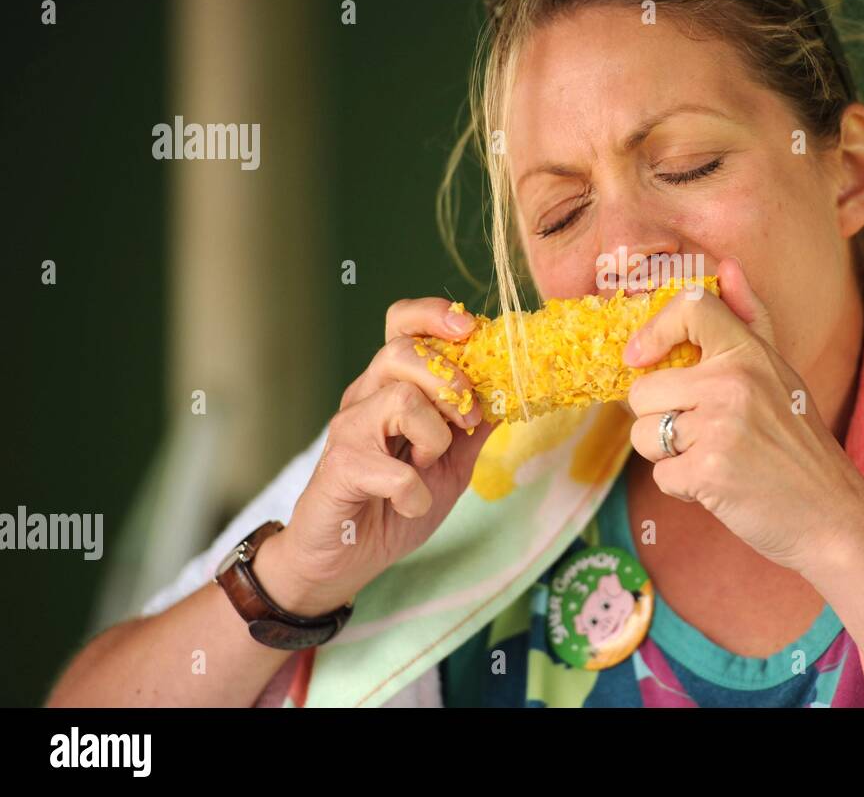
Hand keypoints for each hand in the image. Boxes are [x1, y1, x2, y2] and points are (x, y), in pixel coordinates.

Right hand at [261, 297, 498, 615]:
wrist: (346, 559)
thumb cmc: (393, 505)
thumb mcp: (451, 464)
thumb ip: (475, 428)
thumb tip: (513, 391)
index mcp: (392, 387)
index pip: (403, 324)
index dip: (434, 315)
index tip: (470, 326)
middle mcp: (366, 397)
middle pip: (404, 352)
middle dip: (450, 382)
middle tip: (468, 422)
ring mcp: (349, 430)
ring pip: (402, 400)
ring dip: (434, 438)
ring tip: (428, 466)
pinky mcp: (339, 468)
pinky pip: (393, 469)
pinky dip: (415, 493)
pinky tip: (410, 504)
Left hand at [623, 257, 863, 577]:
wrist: (833, 517)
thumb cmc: (800, 445)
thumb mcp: (781, 374)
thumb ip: (750, 320)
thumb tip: (727, 266)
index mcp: (751, 354)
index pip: (689, 308)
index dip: (654, 330)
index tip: (641, 358)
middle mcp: (734, 383)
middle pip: (643, 390)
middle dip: (659, 419)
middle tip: (704, 435)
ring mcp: (721, 427)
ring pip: (643, 434)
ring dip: (666, 455)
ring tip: (711, 458)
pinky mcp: (709, 473)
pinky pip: (659, 475)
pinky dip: (682, 487)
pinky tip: (719, 485)